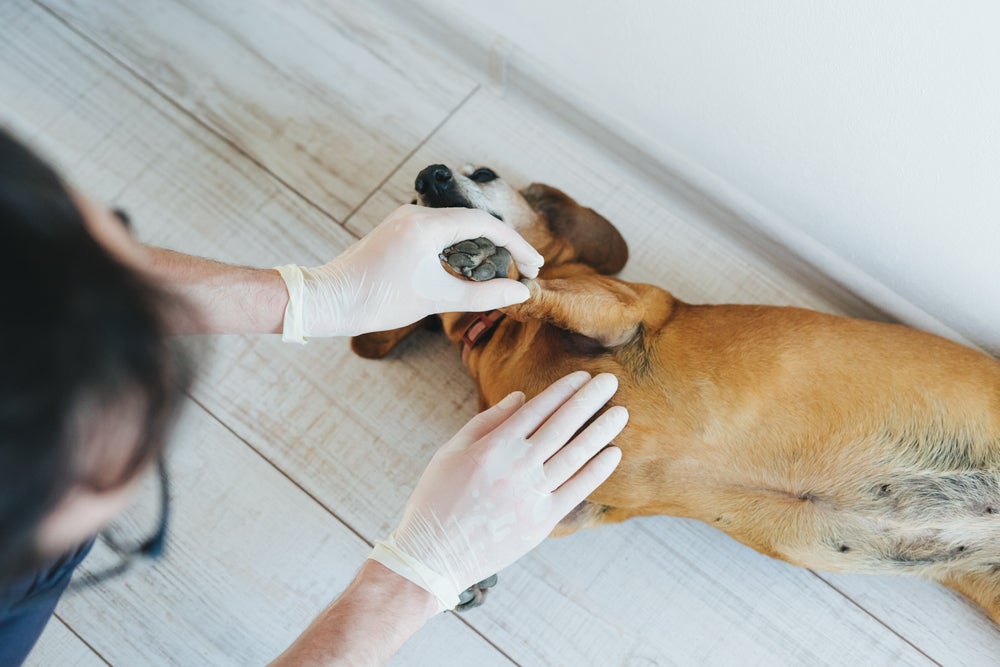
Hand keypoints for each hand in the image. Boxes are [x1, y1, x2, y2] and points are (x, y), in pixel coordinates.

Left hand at [275, 205, 543, 340]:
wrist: (329, 300)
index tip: (535, 266)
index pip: (485, 225)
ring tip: (500, 271)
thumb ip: (483, 295)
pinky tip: (468, 268)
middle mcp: (416, 213)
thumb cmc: (378, 300)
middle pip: (474, 221)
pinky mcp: (398, 229)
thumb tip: (520, 293)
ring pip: (457, 226)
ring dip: (481, 246)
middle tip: (523, 270)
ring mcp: (405, 219)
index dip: (516, 245)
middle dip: (502, 245)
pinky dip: (460, 248)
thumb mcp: (437, 299)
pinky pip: (439, 231)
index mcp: (426, 225)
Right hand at [369, 371, 625, 609]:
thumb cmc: (436, 498)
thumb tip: (521, 397)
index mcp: (492, 446)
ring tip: (620, 413)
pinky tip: (613, 453)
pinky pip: (575, 491)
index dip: (563, 390)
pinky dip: (596, 470)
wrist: (433, 554)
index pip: (537, 409)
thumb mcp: (450, 451)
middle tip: (611, 381)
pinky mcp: (541, 522)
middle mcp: (516, 467)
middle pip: (562, 426)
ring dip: (600, 431)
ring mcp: (531, 495)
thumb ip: (486, 421)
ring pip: (575, 455)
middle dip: (588, 400)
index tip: (583, 376)